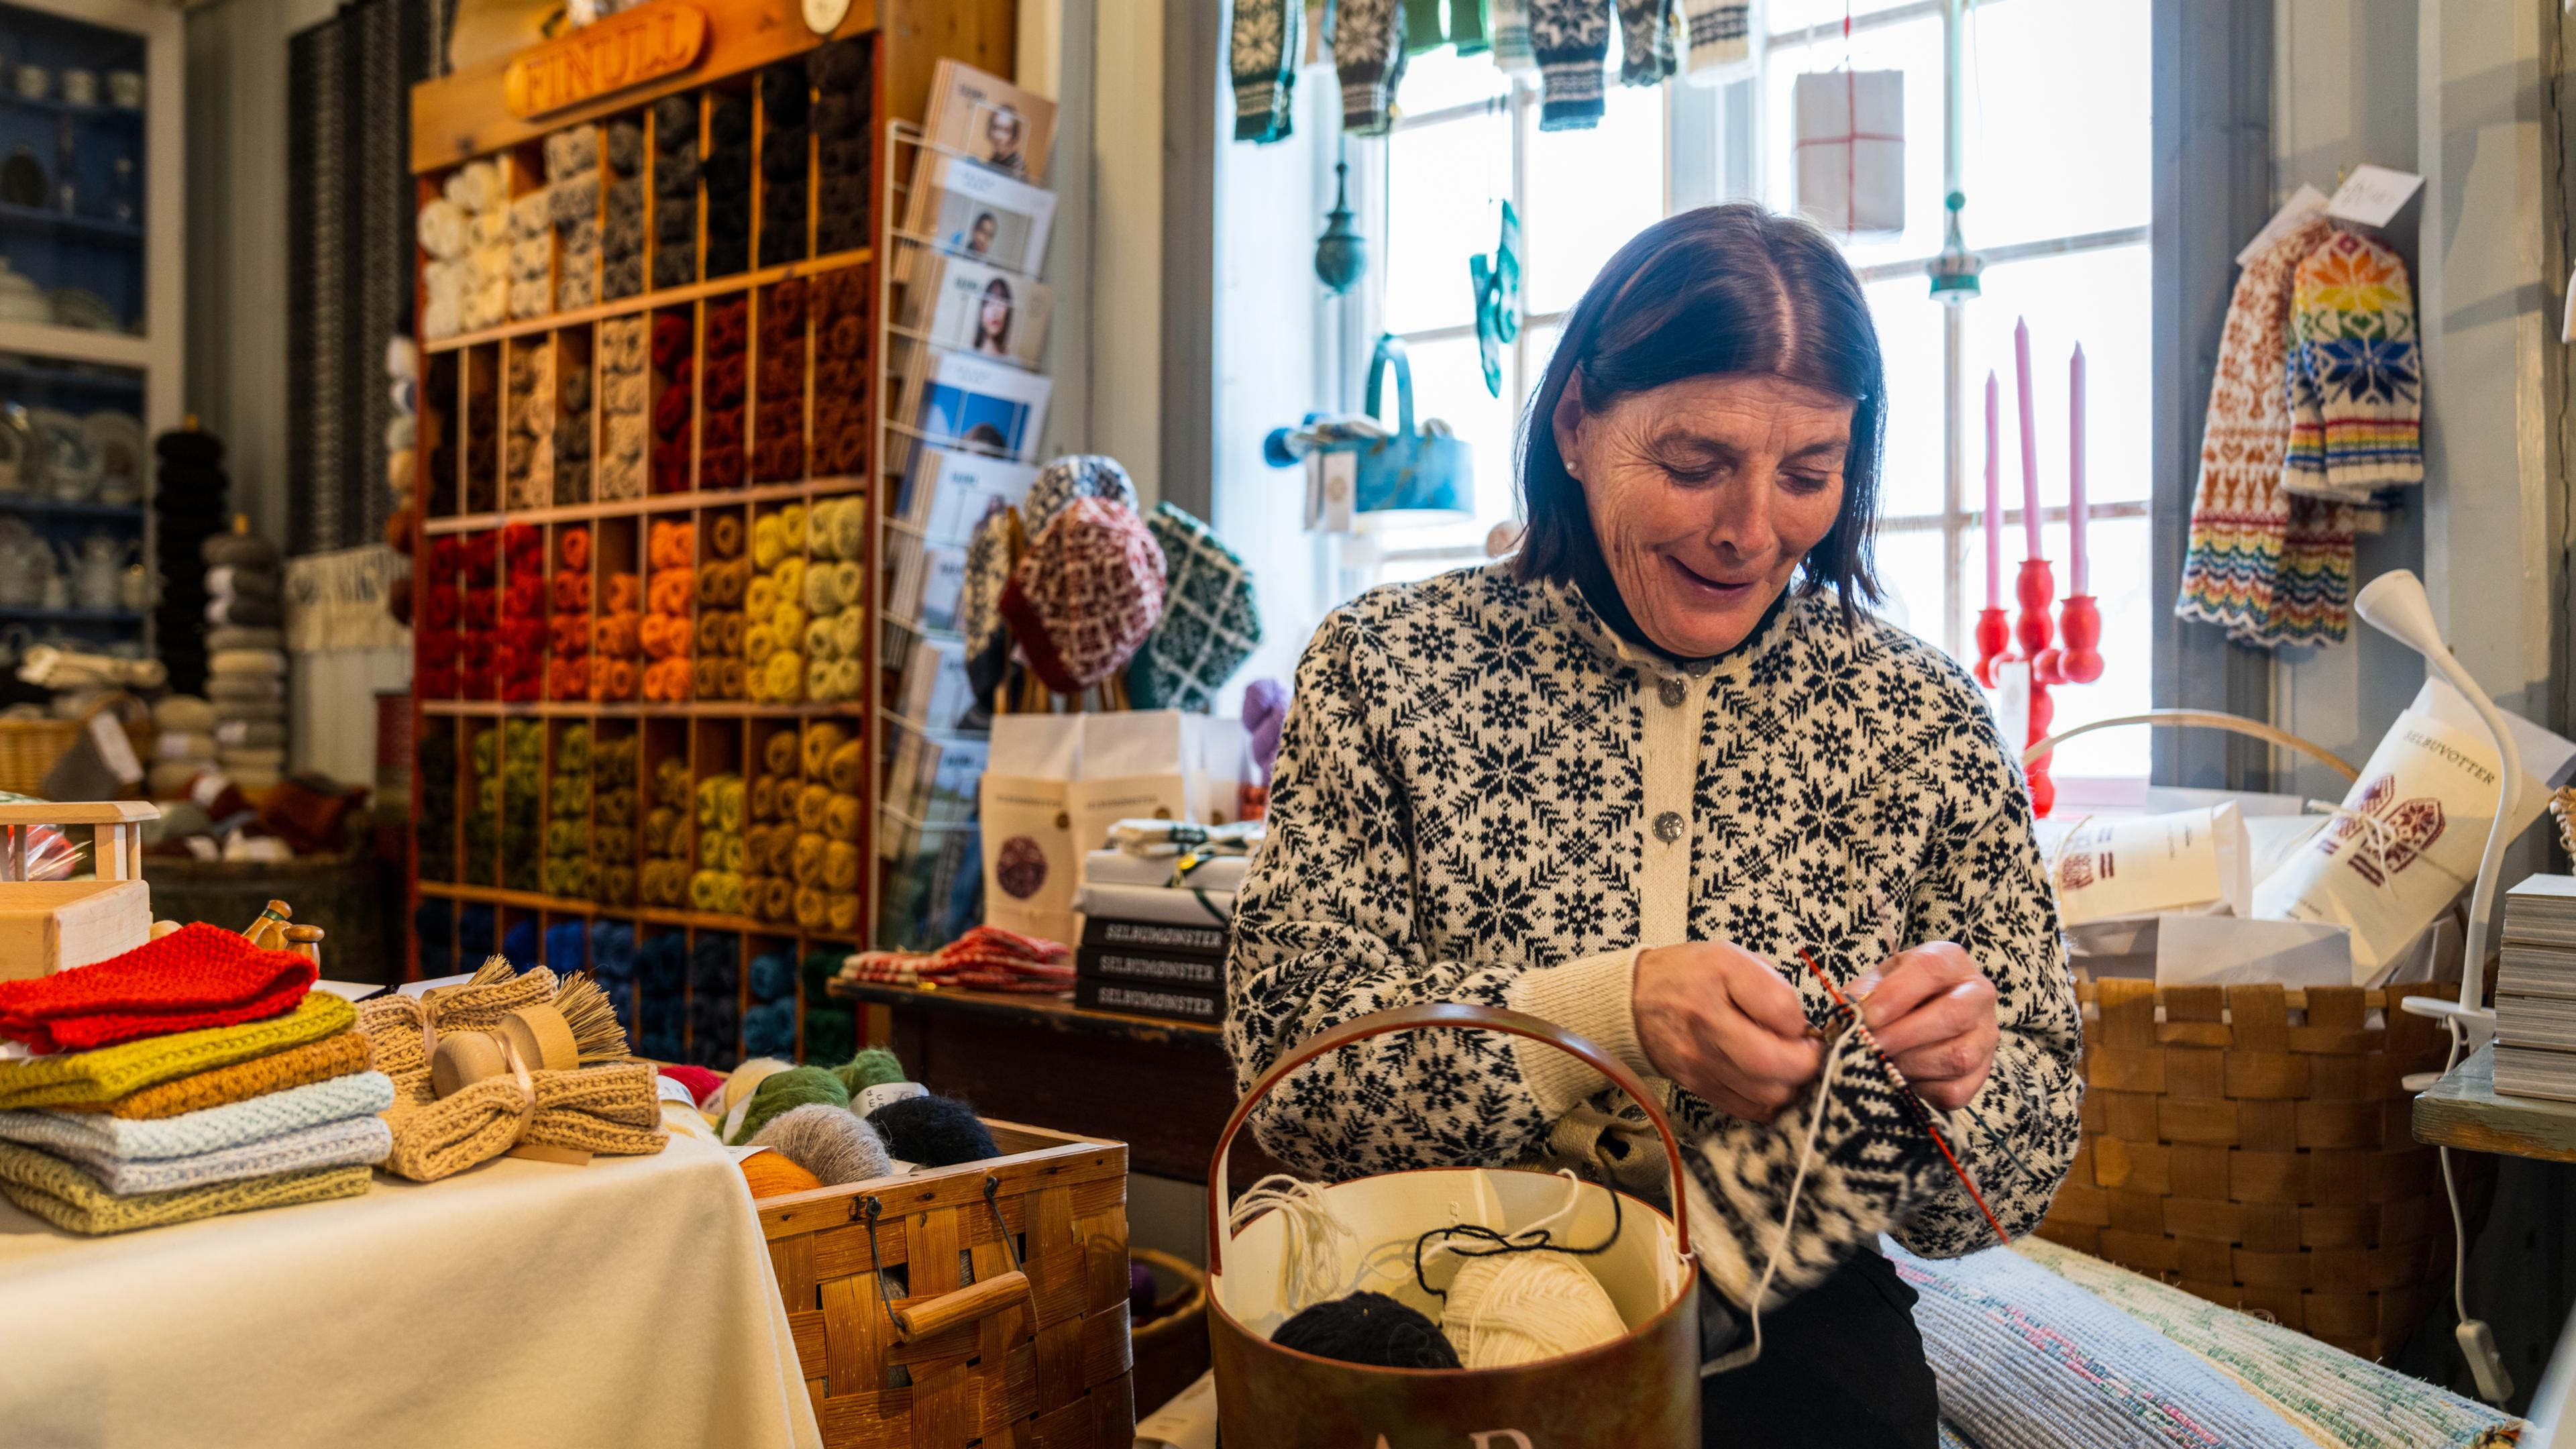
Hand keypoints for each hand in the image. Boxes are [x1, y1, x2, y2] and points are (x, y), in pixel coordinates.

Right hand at [1633, 942, 1823, 1122]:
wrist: (1633, 1002)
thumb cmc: (1690, 976)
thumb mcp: (1731, 957)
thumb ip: (1771, 986)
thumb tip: (1801, 1029)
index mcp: (1720, 975)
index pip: (1781, 1010)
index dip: (1802, 1022)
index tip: (1801, 1024)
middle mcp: (1707, 1021)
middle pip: (1773, 1063)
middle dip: (1804, 1063)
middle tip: (1804, 1052)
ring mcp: (1700, 1060)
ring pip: (1766, 1093)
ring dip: (1787, 1083)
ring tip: (1783, 1065)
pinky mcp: (1697, 1086)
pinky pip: (1748, 1109)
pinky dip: (1766, 1100)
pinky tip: (1765, 1082)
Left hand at [1856, 942, 1998, 1111]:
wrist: (1912, 1021)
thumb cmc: (1890, 997)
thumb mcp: (1873, 984)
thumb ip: (1862, 998)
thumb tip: (1851, 1022)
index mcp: (1951, 960)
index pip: (1932, 969)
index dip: (1897, 994)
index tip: (1867, 1017)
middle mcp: (1978, 993)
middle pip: (1954, 1014)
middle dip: (1904, 1034)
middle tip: (1871, 1045)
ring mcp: (1986, 1035)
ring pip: (1958, 1056)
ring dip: (1911, 1064)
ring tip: (1881, 1061)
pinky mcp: (1982, 1073)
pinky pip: (1956, 1089)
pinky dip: (1922, 1089)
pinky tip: (1901, 1078)